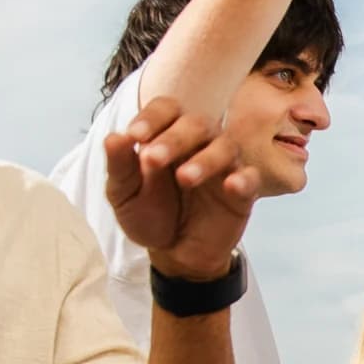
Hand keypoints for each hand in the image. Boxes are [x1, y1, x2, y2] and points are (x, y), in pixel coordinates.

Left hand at [101, 93, 261, 279]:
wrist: (174, 254)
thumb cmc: (150, 216)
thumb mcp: (124, 194)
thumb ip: (120, 167)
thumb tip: (113, 138)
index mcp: (167, 136)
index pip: (167, 109)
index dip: (152, 117)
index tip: (134, 136)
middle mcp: (198, 144)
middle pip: (197, 123)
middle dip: (174, 138)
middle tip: (153, 159)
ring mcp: (223, 166)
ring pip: (225, 145)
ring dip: (205, 158)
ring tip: (185, 178)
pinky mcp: (242, 192)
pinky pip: (250, 177)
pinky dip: (243, 178)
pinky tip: (231, 186)